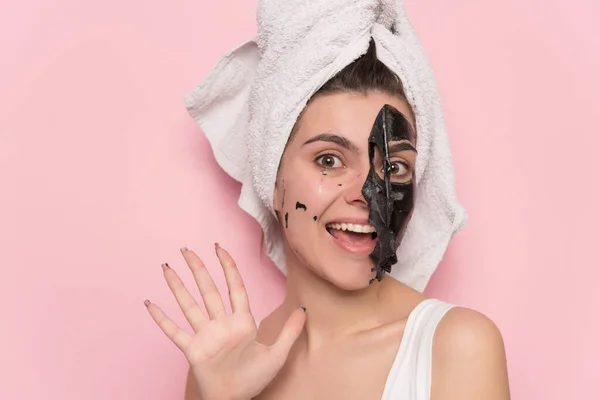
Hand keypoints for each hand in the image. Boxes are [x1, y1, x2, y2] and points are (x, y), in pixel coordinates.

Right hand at [144, 244, 305, 399]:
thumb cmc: (254, 379)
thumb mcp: (277, 354)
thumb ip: (290, 331)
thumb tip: (304, 309)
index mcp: (242, 321)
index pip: (234, 287)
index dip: (228, 267)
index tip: (219, 248)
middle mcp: (221, 324)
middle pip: (208, 290)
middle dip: (198, 269)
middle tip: (186, 249)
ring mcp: (205, 335)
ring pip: (189, 305)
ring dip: (177, 286)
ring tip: (166, 267)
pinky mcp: (192, 350)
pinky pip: (174, 332)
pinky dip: (161, 319)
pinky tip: (150, 304)